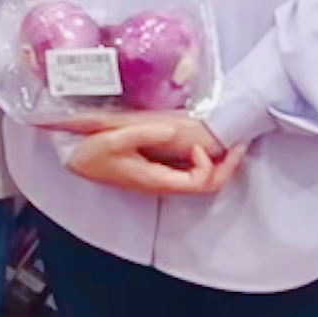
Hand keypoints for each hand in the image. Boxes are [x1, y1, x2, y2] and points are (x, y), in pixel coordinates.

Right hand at [59, 113, 245, 196]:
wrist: (76, 164)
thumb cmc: (91, 154)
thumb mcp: (113, 140)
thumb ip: (143, 135)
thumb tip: (173, 130)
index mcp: (157, 180)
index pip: (200, 182)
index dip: (207, 165)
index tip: (199, 146)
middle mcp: (164, 185)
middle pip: (209, 186)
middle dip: (228, 167)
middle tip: (241, 145)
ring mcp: (163, 181)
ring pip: (203, 182)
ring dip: (220, 165)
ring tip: (231, 146)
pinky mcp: (159, 174)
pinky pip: (192, 174)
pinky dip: (205, 162)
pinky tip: (206, 147)